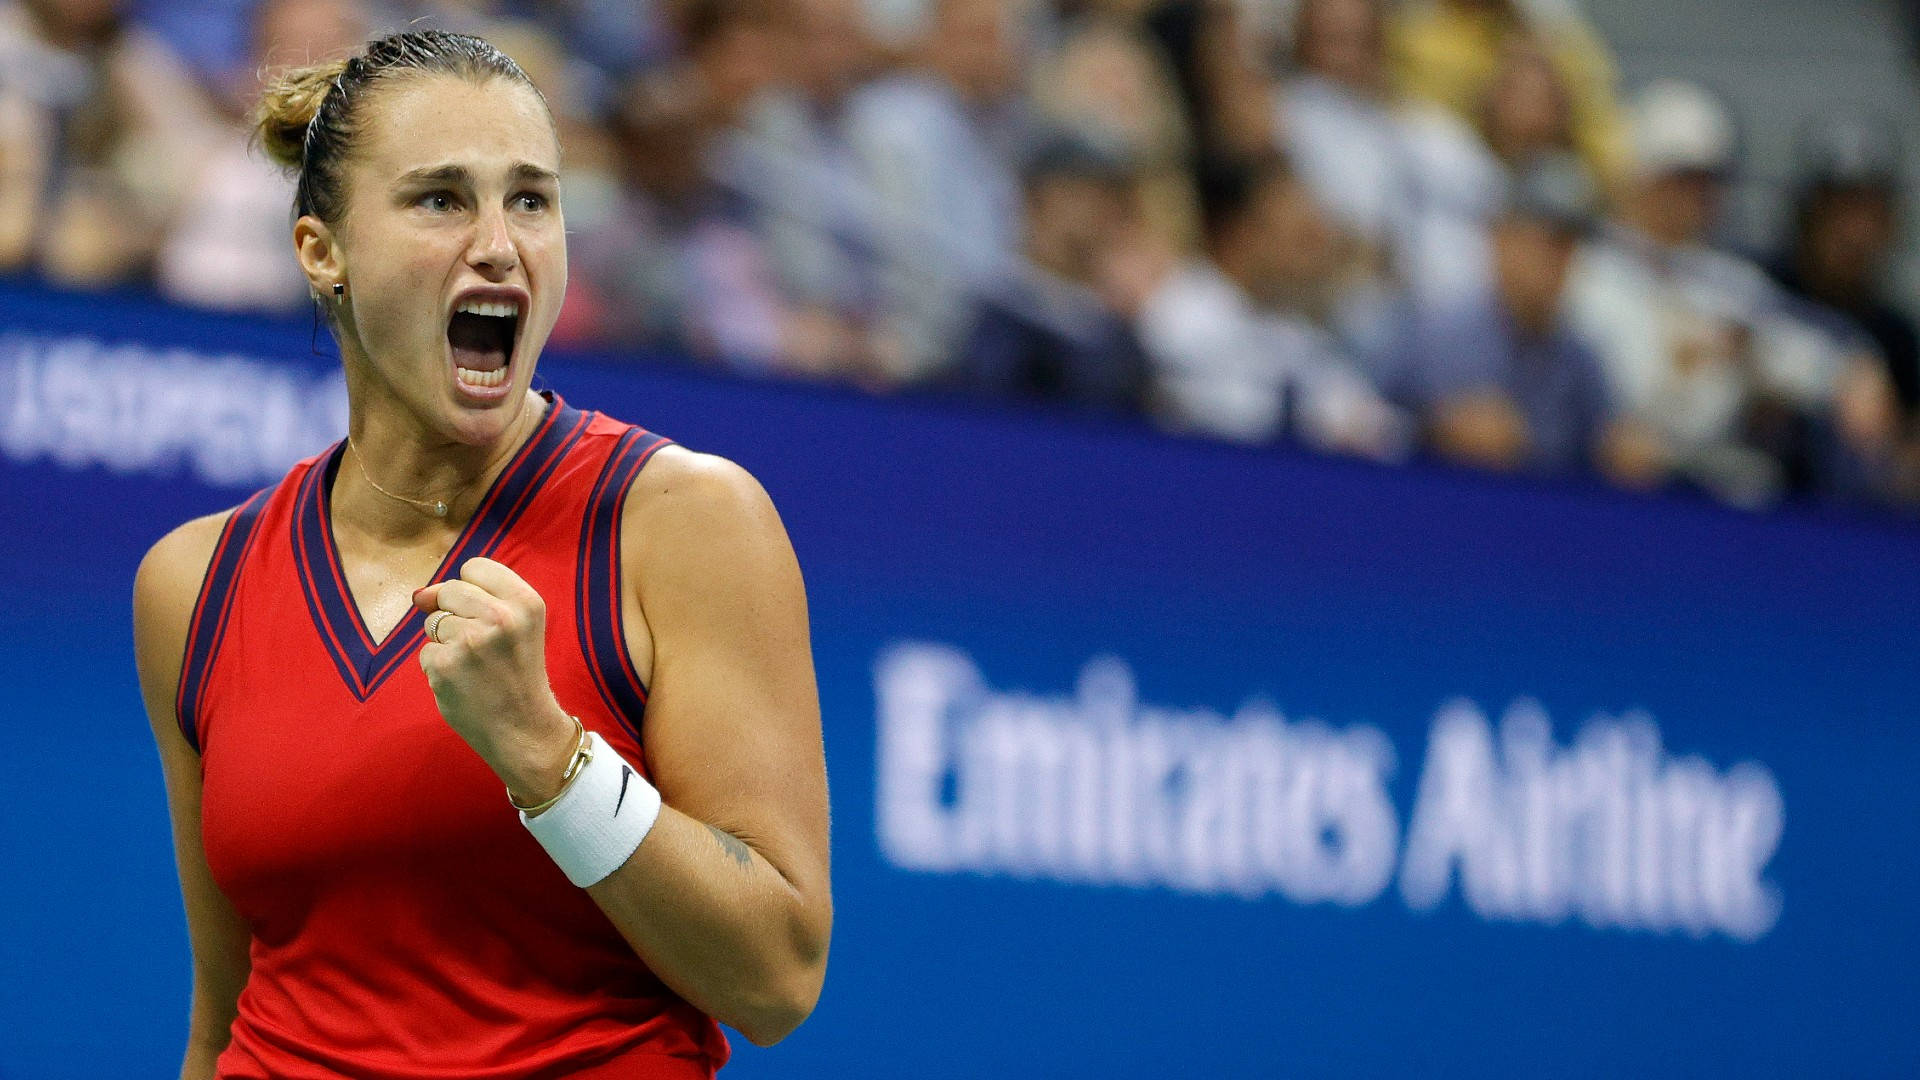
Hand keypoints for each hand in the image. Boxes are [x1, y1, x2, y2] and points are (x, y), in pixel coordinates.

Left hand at [413, 557, 574, 801]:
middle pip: (449, 589)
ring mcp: (470, 641)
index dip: (472, 590)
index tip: (487, 615)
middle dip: (454, 613)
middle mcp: (500, 616)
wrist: (524, 728)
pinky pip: (425, 652)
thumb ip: (475, 598)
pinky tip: (463, 683)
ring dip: (446, 643)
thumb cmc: (517, 673)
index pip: (475, 567)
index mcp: (526, 601)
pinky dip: (438, 668)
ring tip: (474, 666)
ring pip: (433, 622)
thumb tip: (419, 596)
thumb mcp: (518, 625)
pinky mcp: (445, 665)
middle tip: (481, 645)